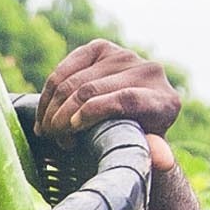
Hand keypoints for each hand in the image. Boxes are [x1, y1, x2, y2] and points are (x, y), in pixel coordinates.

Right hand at [37, 41, 180, 143]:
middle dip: (65, 115)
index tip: (71, 129)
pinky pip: (65, 68)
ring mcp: (124, 56)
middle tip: (52, 136)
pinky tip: (45, 113)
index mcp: (164, 102)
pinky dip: (49, 92)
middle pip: (93, 89)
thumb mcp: (144, 152)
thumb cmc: (134, 142)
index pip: (126, 99)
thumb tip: (162, 160)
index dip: (94, 112)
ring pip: (74, 80)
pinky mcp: (101, 48)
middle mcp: (149, 72)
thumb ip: (152, 154)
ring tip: (46, 130)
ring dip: (52, 107)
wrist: (132, 118)